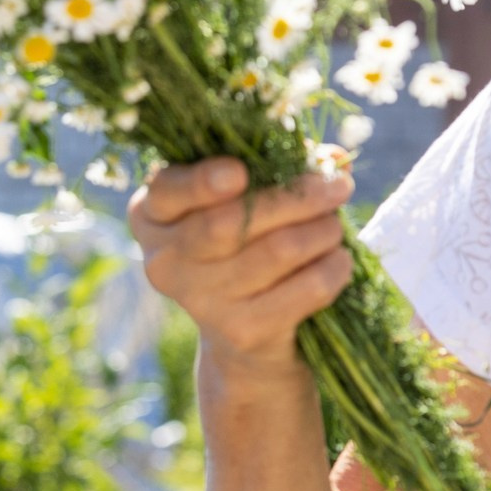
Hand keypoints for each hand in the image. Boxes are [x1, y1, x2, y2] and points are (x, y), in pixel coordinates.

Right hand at [127, 158, 354, 379]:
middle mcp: (164, 261)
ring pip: (279, 250)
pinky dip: (335, 267)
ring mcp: (199, 301)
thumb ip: (278, 165)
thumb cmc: (246, 240)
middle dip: (296, 198)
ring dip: (323, 230)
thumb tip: (331, 159)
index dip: (201, 182)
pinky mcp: (241, 331)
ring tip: (334, 227)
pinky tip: (338, 260)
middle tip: (337, 188)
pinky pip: (307, 287)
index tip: (240, 172)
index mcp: (153, 216)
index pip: (168, 191)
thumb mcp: (246, 196)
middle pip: (229, 222)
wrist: (246, 329)